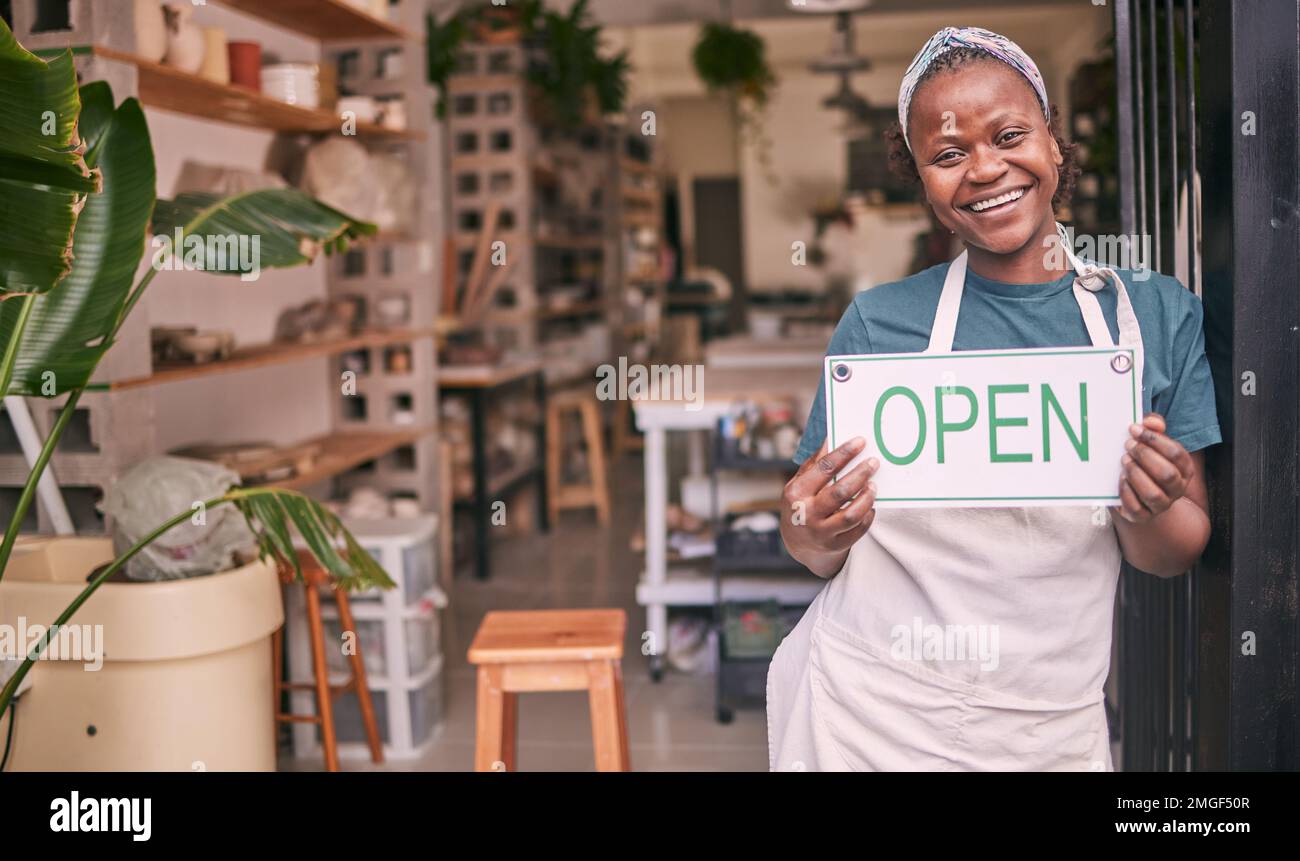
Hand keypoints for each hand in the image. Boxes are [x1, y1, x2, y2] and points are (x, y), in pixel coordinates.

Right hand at [780, 437, 879, 573]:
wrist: (797, 543)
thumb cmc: (800, 504)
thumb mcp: (799, 483)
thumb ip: (814, 463)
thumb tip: (830, 437)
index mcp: (796, 493)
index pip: (824, 468)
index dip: (844, 453)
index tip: (861, 442)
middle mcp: (806, 513)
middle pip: (840, 491)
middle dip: (860, 474)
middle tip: (874, 462)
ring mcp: (820, 532)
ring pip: (851, 514)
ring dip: (867, 498)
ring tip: (874, 486)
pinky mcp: (834, 545)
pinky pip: (857, 530)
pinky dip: (867, 517)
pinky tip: (870, 506)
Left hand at [1113, 413, 1193, 523]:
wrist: (1136, 492)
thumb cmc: (1144, 461)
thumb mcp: (1150, 443)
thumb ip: (1153, 428)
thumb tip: (1150, 422)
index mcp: (1184, 469)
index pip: (1177, 454)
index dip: (1155, 440)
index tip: (1134, 429)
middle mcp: (1177, 488)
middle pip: (1167, 474)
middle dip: (1145, 457)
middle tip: (1128, 445)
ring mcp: (1162, 505)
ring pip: (1153, 494)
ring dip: (1136, 475)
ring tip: (1124, 461)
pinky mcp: (1143, 515)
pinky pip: (1136, 508)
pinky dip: (1126, 492)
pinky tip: (1120, 479)